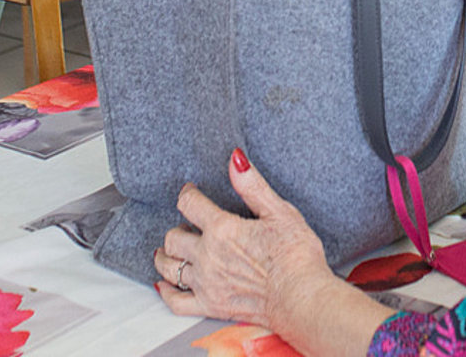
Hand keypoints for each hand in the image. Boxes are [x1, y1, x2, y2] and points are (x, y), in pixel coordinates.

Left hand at [155, 150, 336, 331]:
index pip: (190, 204)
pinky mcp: (211, 307)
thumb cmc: (295, 255)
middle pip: (173, 237)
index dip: (188, 193)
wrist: (300, 297)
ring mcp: (206, 284)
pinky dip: (166, 292)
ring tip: (170, 249)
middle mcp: (208, 256)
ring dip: (165, 256)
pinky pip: (176, 302)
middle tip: (188, 224)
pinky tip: (165, 285)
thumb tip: (235, 159)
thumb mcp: (279, 211)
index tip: (191, 190)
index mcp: (222, 229)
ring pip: (169, 268)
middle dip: (177, 226)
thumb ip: (252, 185)